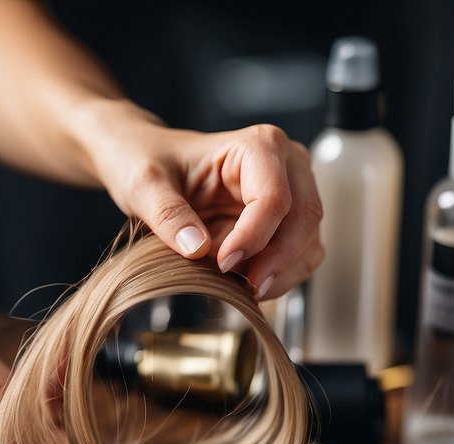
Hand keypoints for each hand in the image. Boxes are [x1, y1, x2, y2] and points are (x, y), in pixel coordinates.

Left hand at [86, 105, 324, 299]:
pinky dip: (280, 277)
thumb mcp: (145, 184)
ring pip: (309, 242)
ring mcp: (294, 194)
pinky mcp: (289, 222)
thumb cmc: (151, 162)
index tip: (222, 263)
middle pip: (304, 219)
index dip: (253, 237)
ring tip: (240, 287)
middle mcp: (287, 165)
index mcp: (258, 146)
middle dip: (276, 261)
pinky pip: (301, 257)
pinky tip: (248, 283)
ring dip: (280, 273)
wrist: (151, 166)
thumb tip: (198, 248)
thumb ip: (168, 213)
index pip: (274, 197)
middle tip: (244, 288)